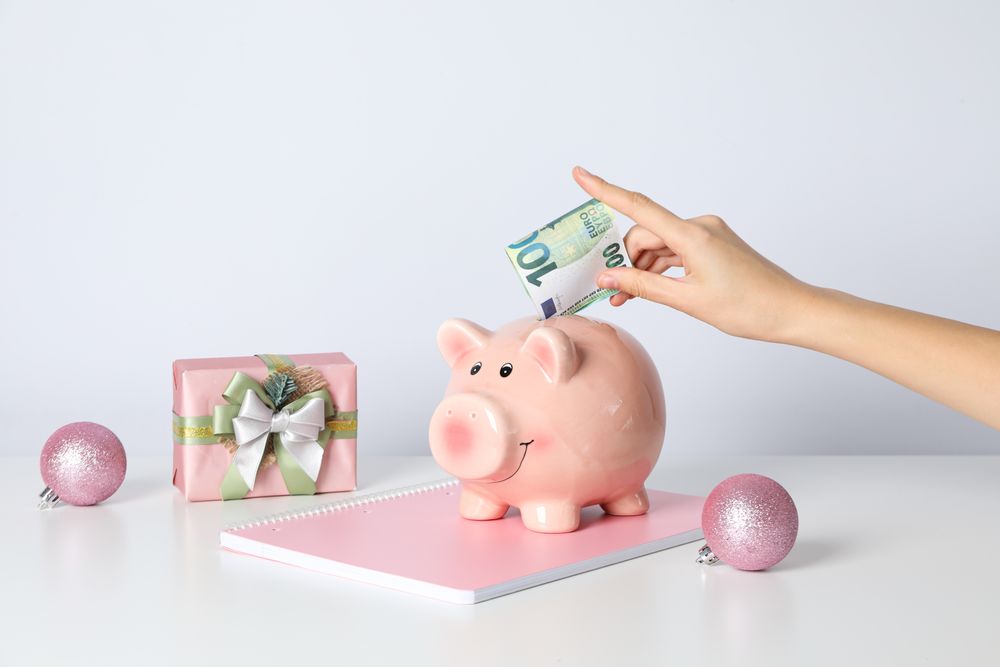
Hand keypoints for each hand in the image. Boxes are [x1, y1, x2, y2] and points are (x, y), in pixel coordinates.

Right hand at [573, 166, 814, 342]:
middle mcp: (700, 226)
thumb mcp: (688, 300)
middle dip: (626, 260)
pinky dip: (660, 268)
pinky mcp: (713, 244)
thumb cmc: (749, 307)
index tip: (580, 175)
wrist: (792, 310)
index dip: (605, 190)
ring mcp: (708, 234)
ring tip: (628, 298)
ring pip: (659, 245)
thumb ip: (643, 286)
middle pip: (645, 234)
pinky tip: (649, 288)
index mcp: (693, 235)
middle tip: (614, 293)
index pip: (638, 207)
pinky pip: (675, 250)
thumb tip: (607, 276)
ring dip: (642, 268)